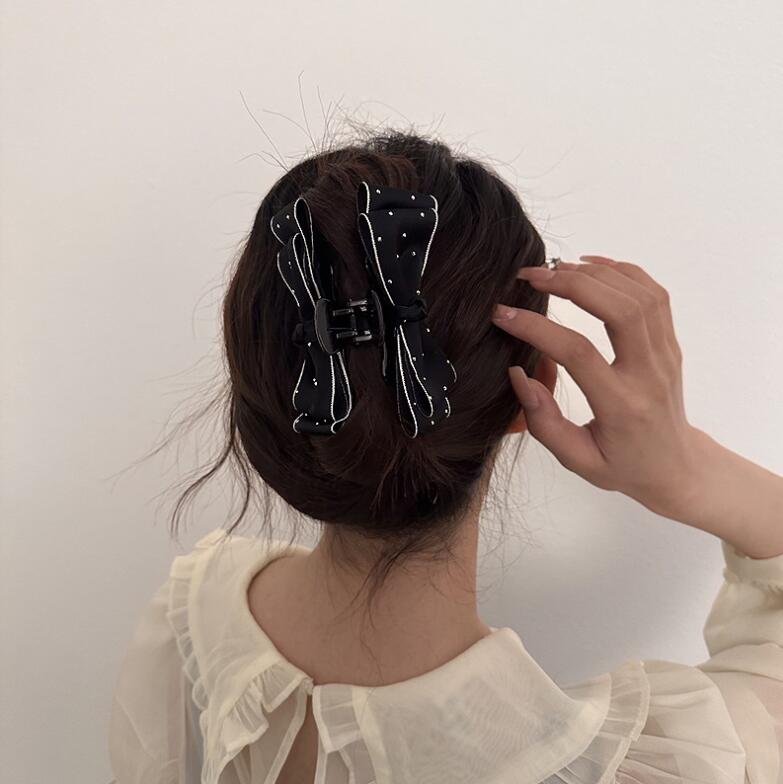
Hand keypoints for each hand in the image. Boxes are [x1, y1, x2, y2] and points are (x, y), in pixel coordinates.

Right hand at [492, 255, 706, 521]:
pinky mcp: (670, 342)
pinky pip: (654, 293)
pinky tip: (590, 266)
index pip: (578, 352)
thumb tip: (519, 373)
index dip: (536, 328)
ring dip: (593, 273)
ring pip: (638, 294)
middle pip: (618, 309)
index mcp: (622, 405)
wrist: (677, 466)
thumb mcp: (577, 460)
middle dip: (570, 284)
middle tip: (529, 277)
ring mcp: (665, 354)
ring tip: (554, 269)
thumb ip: (544, 422)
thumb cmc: (622, 466)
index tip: (502, 314)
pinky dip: (622, 270)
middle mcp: (649, 373)